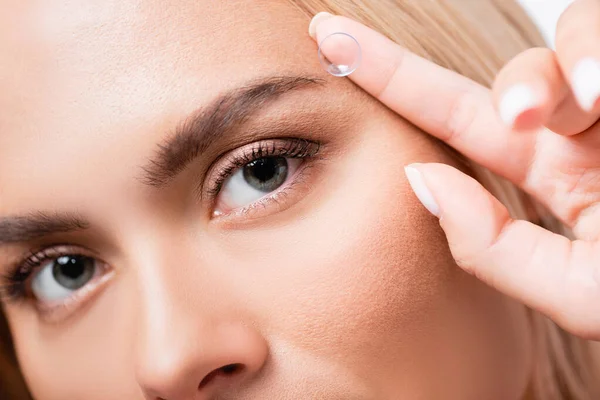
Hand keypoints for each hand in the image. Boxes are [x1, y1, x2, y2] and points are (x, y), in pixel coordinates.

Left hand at [309, 0, 599, 338]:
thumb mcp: (577, 295)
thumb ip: (494, 247)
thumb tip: (418, 181)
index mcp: (555, 176)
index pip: (452, 117)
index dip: (386, 75)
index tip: (325, 37)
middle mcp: (591, 128)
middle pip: (518, 71)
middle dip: (515, 81)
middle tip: (531, 120)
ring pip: (578, 36)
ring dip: (570, 64)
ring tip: (593, 102)